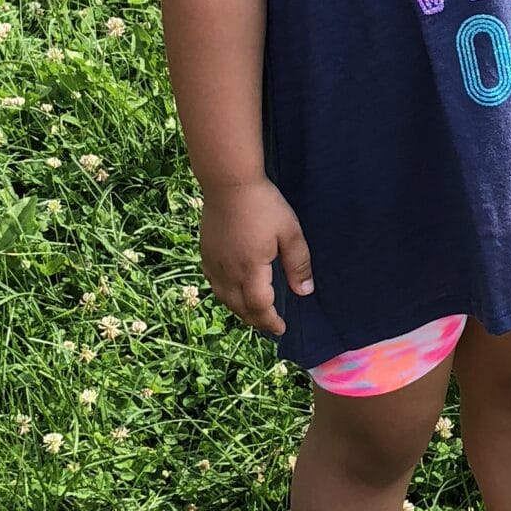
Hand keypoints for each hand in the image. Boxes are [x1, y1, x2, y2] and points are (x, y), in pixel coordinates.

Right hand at [200, 177, 313, 336]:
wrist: (229, 182)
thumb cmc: (263, 204)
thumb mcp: (290, 232)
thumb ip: (298, 264)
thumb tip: (304, 292)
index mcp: (250, 269)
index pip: (259, 307)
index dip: (270, 321)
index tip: (281, 328)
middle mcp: (228, 271)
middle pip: (239, 307)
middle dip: (255, 320)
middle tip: (269, 325)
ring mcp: (213, 262)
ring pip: (223, 298)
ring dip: (239, 310)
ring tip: (252, 313)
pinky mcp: (206, 252)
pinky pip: (213, 283)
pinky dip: (224, 294)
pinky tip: (231, 290)